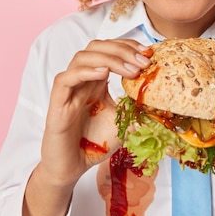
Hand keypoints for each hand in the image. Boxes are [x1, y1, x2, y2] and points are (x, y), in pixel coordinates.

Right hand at [40, 39, 150, 188]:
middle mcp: (82, 80)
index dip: (128, 46)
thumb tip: (157, 103)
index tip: (148, 53)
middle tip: (142, 61)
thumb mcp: (122, 123)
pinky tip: (103, 73)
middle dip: (122, 49)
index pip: (109, 50)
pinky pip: (65, 79)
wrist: (71, 168)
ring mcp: (69, 90)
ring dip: (108, 58)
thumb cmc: (93, 144)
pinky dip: (85, 71)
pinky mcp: (57, 104)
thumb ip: (134, 109)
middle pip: (96, 47)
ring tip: (129, 70)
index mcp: (96, 81)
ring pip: (81, 58)